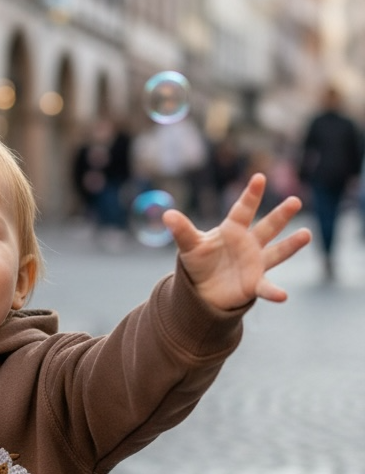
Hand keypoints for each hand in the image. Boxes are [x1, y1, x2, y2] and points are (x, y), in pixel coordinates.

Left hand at [162, 173, 311, 309]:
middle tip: (295, 201)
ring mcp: (255, 262)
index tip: (259, 178)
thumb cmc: (199, 262)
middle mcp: (249, 243)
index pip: (243, 209)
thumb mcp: (189, 246)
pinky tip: (283, 296)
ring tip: (306, 234)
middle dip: (281, 215)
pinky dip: (274, 292)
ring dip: (291, 245)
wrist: (203, 290)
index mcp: (232, 230)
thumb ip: (182, 231)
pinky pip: (266, 288)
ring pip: (277, 252)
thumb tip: (167, 215)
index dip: (251, 195)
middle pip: (267, 226)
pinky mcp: (254, 283)